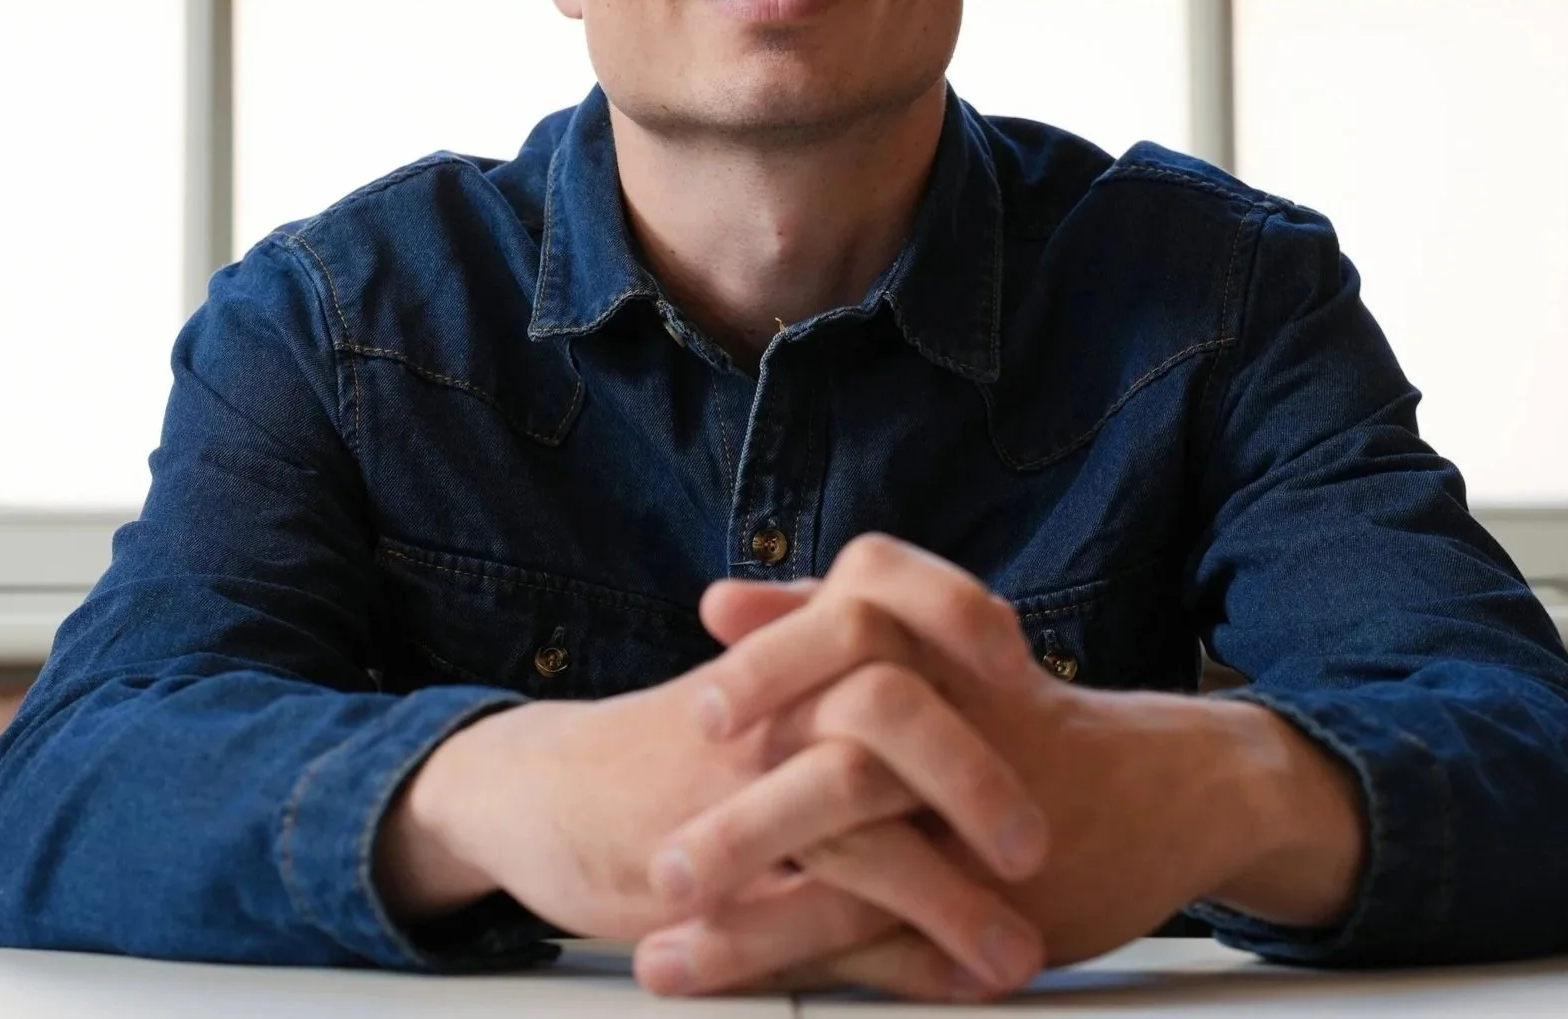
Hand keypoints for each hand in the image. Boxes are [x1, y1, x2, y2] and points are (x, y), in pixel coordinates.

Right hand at [375, 614, 1050, 992]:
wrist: (535, 792)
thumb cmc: (666, 739)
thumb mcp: (759, 678)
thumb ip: (848, 652)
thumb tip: (985, 629)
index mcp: (785, 648)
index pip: (881, 589)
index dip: (957, 615)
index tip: (1017, 662)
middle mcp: (764, 714)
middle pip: (884, 712)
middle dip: (972, 779)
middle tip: (1032, 844)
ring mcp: (737, 801)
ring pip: (857, 840)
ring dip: (950, 903)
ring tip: (1017, 952)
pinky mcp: (714, 894)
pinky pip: (820, 933)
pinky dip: (903, 965)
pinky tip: (956, 983)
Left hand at [644, 535, 1368, 992]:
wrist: (1173, 789)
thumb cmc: (1023, 716)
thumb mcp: (930, 647)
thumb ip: (822, 618)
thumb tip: (717, 600)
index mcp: (927, 656)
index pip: (849, 639)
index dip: (773, 672)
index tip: (700, 714)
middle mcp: (953, 733)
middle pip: (851, 762)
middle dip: (751, 822)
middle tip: (664, 865)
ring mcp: (972, 827)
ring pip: (861, 871)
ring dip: (752, 924)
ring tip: (661, 956)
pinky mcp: (984, 903)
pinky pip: (885, 940)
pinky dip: (804, 963)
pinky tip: (729, 983)